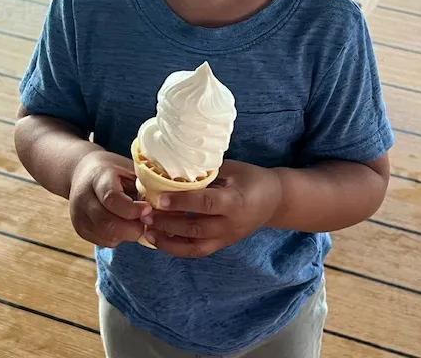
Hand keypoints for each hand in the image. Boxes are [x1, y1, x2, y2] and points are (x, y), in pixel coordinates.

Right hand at [69, 150, 151, 247]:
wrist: (81, 170)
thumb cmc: (113, 170)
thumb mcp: (128, 169)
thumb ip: (143, 186)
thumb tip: (168, 206)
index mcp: (98, 177)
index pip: (112, 199)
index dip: (133, 209)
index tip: (148, 209)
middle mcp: (83, 197)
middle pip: (107, 223)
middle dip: (132, 228)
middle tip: (146, 222)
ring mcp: (78, 215)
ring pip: (104, 236)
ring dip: (126, 235)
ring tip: (136, 223)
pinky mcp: (79, 228)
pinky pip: (101, 241)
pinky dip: (117, 238)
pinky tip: (124, 226)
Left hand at [144, 160, 281, 257]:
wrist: (274, 200)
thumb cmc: (251, 178)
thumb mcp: (232, 169)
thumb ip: (207, 173)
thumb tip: (175, 170)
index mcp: (234, 202)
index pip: (205, 204)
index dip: (182, 202)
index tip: (160, 198)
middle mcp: (230, 224)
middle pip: (195, 228)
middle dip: (168, 223)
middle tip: (145, 215)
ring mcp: (226, 238)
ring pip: (194, 246)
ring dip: (168, 241)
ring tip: (147, 231)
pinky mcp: (222, 245)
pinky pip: (197, 251)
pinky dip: (177, 248)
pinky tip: (159, 240)